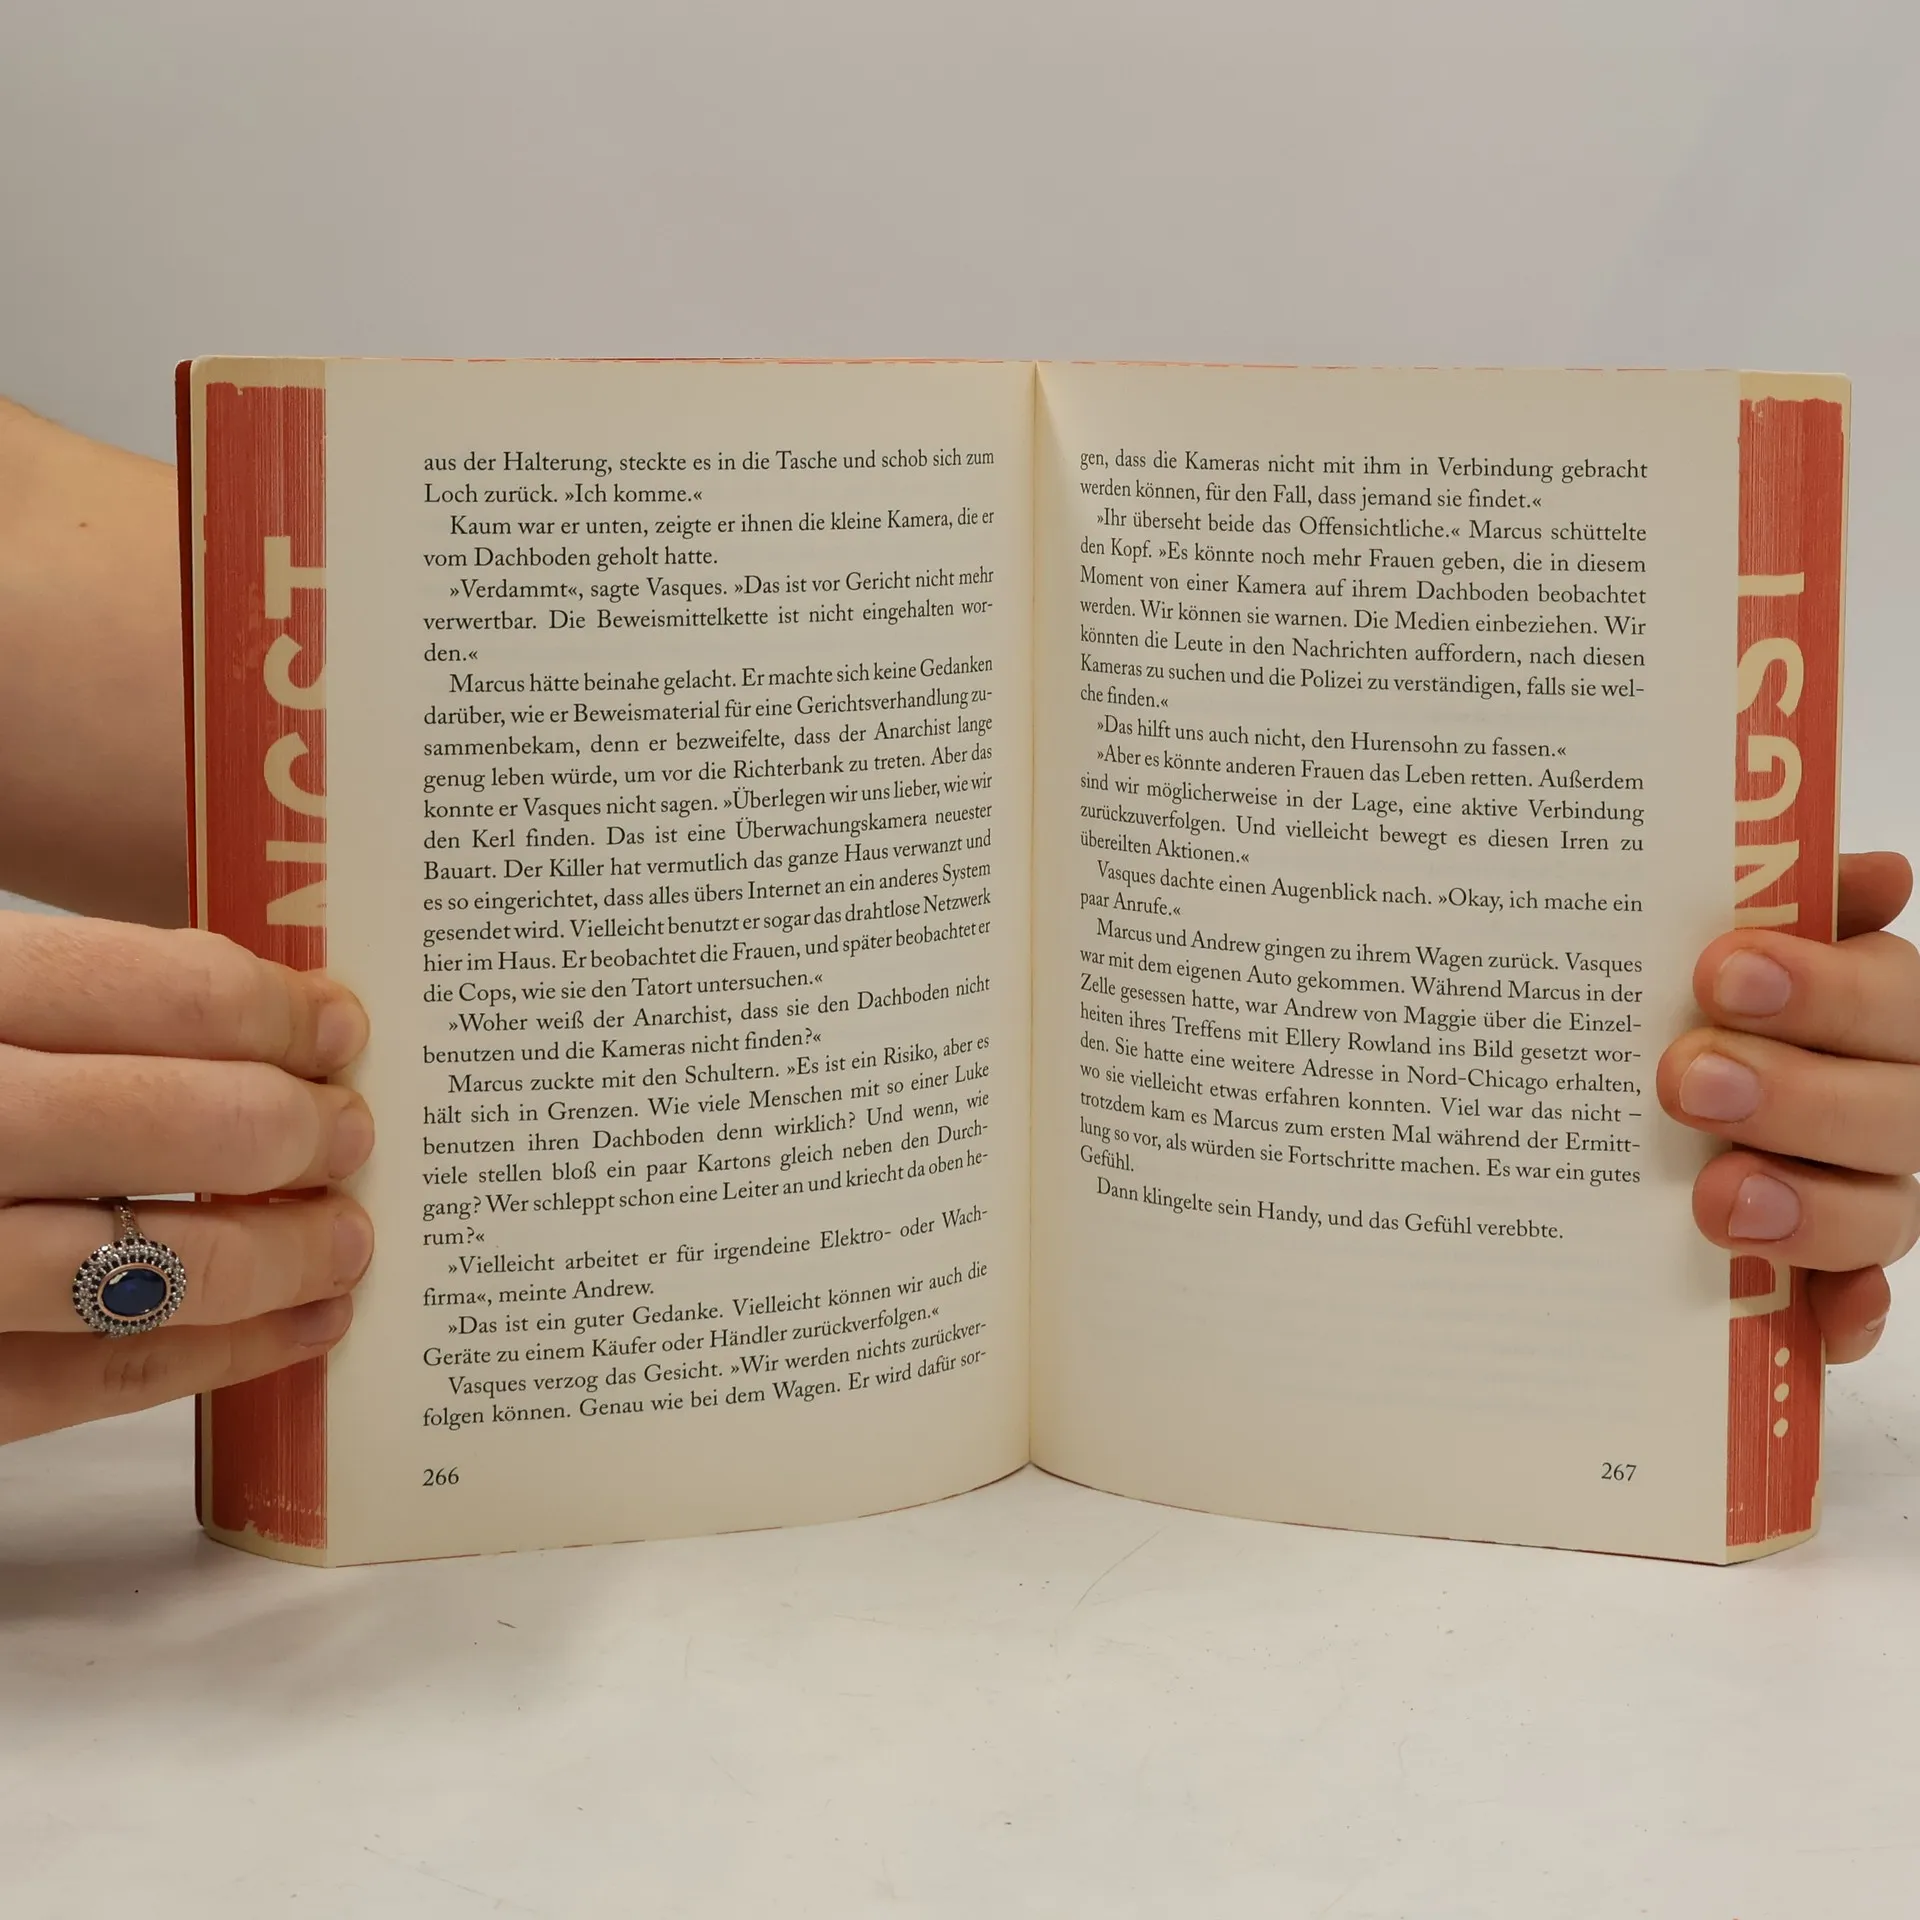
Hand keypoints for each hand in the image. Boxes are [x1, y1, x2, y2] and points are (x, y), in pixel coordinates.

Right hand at [0, 913, 372, 1442]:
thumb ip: (62, 1006)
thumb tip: (264, 1015)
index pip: (138, 990)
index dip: (267, 1011)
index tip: (341, 1029)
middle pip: (155, 1126)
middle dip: (287, 1134)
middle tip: (354, 1136)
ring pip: (133, 1270)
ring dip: (273, 1259)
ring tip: (348, 1243)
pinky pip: (84, 1383)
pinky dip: (209, 1361)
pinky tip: (293, 1334)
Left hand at [1659, 852, 1917, 1362]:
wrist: (1635, 1087)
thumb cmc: (1694, 1005)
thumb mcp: (1723, 944)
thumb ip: (1791, 903)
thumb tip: (1884, 874)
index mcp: (1874, 1012)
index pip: (1893, 998)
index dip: (1822, 989)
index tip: (1720, 972)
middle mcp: (1886, 1104)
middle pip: (1892, 1111)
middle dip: (1792, 1095)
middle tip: (1684, 1080)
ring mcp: (1863, 1192)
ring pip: (1880, 1211)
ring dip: (1806, 1207)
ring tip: (1716, 1197)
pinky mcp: (1825, 1274)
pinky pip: (1857, 1306)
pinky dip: (1843, 1313)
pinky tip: (1818, 1314)